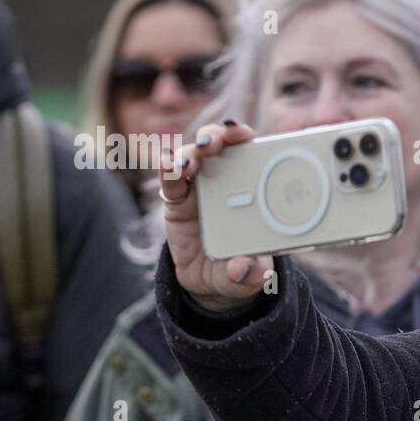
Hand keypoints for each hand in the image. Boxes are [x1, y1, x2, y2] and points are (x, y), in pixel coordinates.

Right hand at [160, 121, 274, 312]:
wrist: (210, 285)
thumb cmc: (238, 272)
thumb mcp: (248, 277)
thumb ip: (251, 275)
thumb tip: (250, 270)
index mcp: (254, 192)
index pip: (252, 154)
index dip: (247, 139)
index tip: (244, 136)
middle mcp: (227, 184)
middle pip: (222, 146)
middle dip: (218, 136)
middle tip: (213, 143)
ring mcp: (200, 190)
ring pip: (193, 156)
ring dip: (190, 151)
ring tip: (189, 163)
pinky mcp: (177, 200)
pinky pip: (170, 179)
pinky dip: (166, 168)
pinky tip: (166, 163)